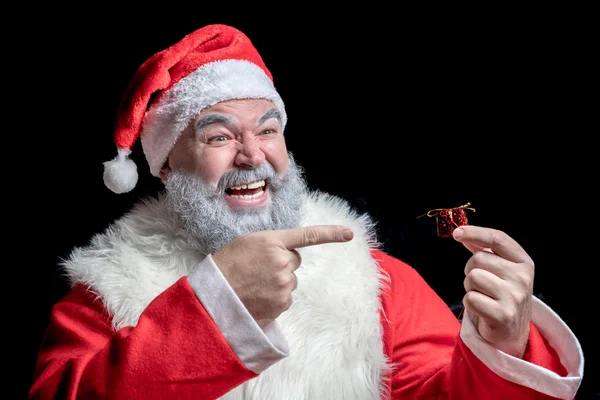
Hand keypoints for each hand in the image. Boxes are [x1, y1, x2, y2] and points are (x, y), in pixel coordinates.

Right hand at [213, 225, 353, 325]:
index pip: (308, 236)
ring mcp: (284, 284)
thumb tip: (285, 252)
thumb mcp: (247, 243)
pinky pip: (285, 297)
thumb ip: (270, 243)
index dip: (331, 234)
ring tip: (255, 284)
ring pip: (290, 280)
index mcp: (273, 241)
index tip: (350, 234)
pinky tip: (258, 296)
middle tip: (259, 269)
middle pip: (294, 260)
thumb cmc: (227, 265)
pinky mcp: (282, 303)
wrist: (214, 296)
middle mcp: (282, 261)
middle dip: (282, 263)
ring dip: (278, 281)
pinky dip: (275, 297)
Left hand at [453, 225, 533, 357]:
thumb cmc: (502, 295)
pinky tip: (481, 309)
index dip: (475, 232)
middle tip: (481, 284)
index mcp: (524, 262)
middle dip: (471, 270)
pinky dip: (469, 303)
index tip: (456, 233)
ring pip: (472, 278)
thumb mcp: (501, 270)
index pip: (497, 238)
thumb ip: (484, 251)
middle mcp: (523, 277)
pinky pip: (470, 298)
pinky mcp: (503, 315)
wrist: (512, 332)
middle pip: (478, 259)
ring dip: (470, 287)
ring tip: (483, 296)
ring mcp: (515, 296)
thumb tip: (462, 233)